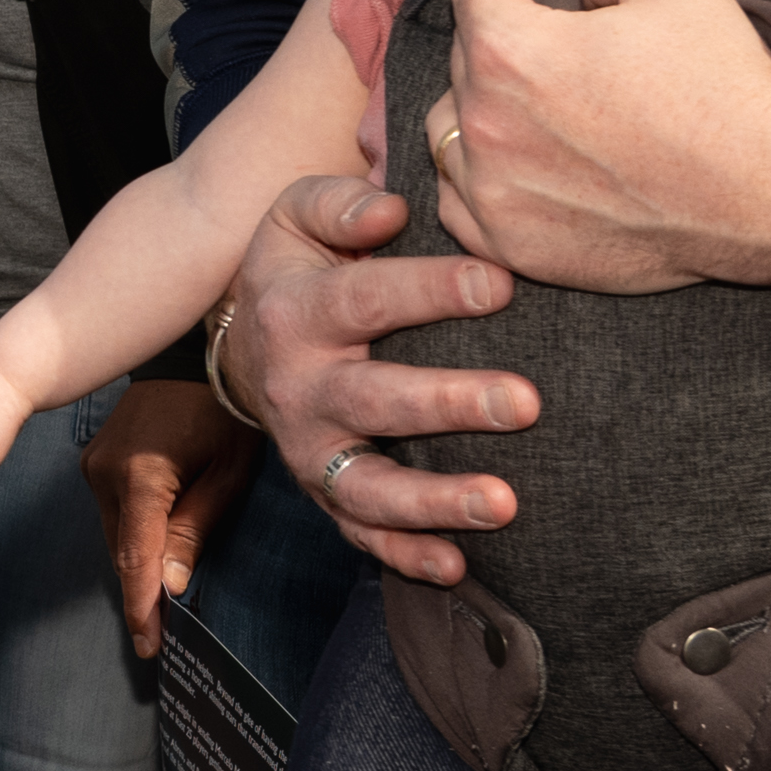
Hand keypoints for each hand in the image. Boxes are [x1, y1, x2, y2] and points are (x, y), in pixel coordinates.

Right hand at [81, 376, 254, 663]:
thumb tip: (171, 586)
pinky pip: (113, 512)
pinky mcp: (95, 460)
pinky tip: (152, 556)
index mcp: (140, 476)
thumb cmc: (223, 410)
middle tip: (159, 639)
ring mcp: (93, 465)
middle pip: (122, 550)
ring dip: (137, 565)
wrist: (189, 353)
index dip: (143, 605)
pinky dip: (132, 537)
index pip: (137, 556)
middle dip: (141, 593)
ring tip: (159, 608)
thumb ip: (196, 528)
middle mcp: (104, 473)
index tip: (149, 646)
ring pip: (115, 533)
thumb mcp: (228, 471)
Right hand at [231, 172, 533, 585]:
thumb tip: (391, 211)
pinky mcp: (322, 489)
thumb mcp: (296, 216)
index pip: (368, 298)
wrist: (244, 343)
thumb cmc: (299, 268)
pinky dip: (403, 555)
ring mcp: (310, 447)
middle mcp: (299, 386)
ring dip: (434, 500)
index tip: (501, 284)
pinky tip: (456, 567)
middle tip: (525, 402)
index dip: (432, 291)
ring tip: (505, 503)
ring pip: (366, 484)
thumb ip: (339, 203)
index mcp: (298, 310)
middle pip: (375, 399)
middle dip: (450, 403)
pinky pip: (358, 532)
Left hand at [420, 0, 770, 292]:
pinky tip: (525, 169)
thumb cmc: (725, 84)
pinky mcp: (510, 244)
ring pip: (449, 129)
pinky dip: (482, 180)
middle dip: (502, 40)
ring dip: (481, 111)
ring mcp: (491, 190)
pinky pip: (460, 201)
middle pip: (464, 56)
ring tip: (538, 111)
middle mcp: (483, 120)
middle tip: (559, 48)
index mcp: (510, 48)